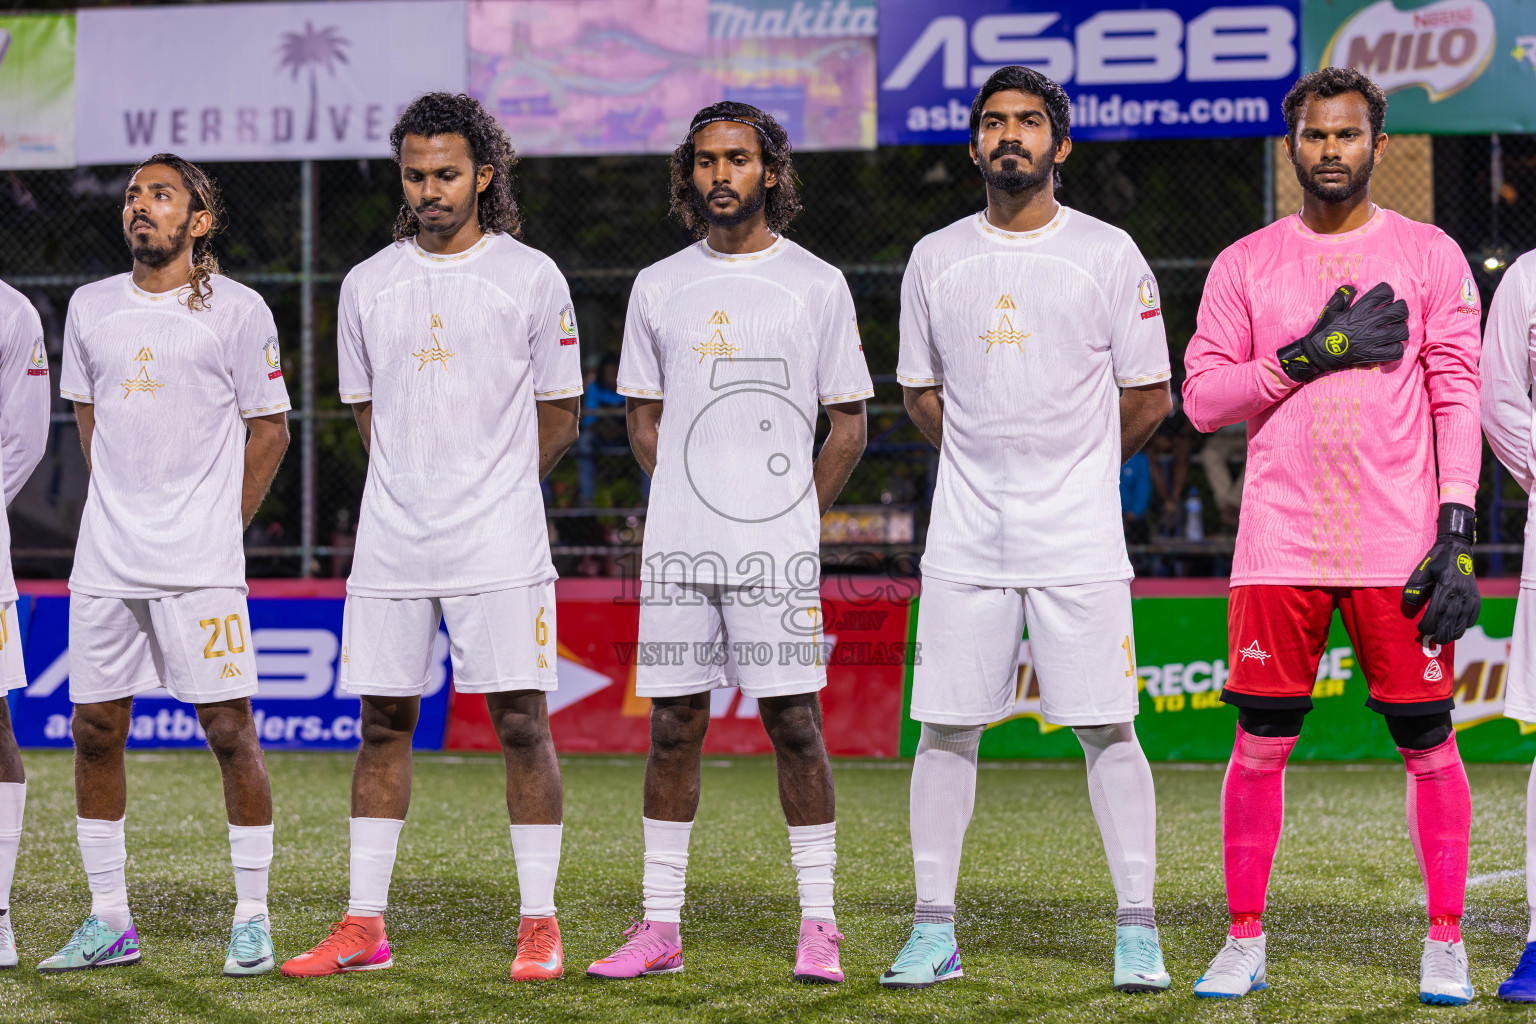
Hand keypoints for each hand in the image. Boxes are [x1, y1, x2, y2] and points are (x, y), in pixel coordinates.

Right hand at [1278, 282, 1408, 383]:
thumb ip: (1342, 297)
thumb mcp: (1330, 310)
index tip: (1385, 298)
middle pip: (1399, 310)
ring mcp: (1371, 340)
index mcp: (1358, 310)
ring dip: (1401, 329)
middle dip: (1401, 309)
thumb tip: (1352, 289)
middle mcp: (1368, 323)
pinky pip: (1395, 351)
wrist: (1317, 354)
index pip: (1384, 293)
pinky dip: (1397, 348)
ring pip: (1401, 331)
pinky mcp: (1371, 354)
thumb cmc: (1324, 331)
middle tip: (1396, 313)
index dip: (1388, 292)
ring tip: (1395, 330)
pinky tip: (1392, 346)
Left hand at [1402, 503, 1479, 645]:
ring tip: (1443, 637)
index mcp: (1447, 586)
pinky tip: (1458, 628)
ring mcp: (1471, 595)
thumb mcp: (1423, 569)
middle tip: (1433, 639)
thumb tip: (1408, 601)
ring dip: (1454, 631)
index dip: (1429, 623)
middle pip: (1452, 619)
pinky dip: (1466, 624)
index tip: (1421, 630)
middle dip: (1442, 632)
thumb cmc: (1437, 559)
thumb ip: (1415, 585)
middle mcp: (1461, 592)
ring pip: (1464, 620)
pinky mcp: (1476, 596)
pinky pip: (1474, 614)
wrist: (1458, 548)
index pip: (1438, 611)